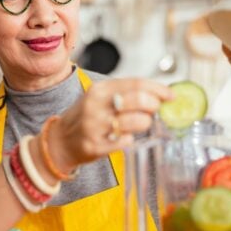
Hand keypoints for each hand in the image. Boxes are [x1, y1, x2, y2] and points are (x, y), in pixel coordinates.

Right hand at [47, 78, 173, 170]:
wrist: (59, 141)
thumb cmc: (85, 118)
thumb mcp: (99, 98)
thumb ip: (124, 93)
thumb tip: (159, 94)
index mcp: (98, 90)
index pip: (136, 83)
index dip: (158, 89)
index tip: (171, 95)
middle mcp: (95, 106)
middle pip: (139, 100)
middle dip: (154, 105)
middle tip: (154, 110)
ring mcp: (95, 127)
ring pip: (136, 122)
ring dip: (144, 123)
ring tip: (139, 124)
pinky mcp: (95, 146)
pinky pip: (126, 142)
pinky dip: (130, 140)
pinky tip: (124, 138)